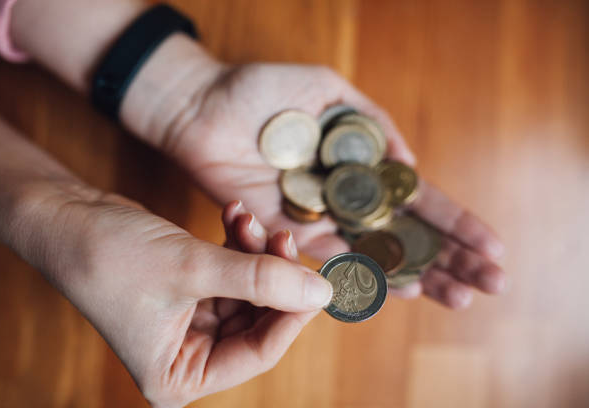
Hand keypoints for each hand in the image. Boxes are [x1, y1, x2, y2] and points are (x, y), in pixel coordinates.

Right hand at [18, 187, 330, 406]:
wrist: (65, 218)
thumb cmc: (109, 255)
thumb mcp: (190, 269)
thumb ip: (260, 280)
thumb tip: (321, 293)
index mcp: (180, 375)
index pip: (258, 352)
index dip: (293, 314)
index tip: (317, 279)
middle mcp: (189, 354)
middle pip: (258, 318)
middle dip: (273, 273)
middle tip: (282, 235)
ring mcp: (193, 320)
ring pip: (250, 289)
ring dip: (256, 250)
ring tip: (246, 218)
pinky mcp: (194, 288)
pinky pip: (233, 269)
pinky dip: (239, 242)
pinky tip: (233, 214)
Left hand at [159, 63, 505, 307]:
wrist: (200, 108)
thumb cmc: (260, 90)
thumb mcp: (327, 90)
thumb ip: (371, 124)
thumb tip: (411, 162)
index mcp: (359, 164)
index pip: (418, 198)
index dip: (456, 223)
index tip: (493, 247)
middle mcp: (345, 198)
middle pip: (407, 235)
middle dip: (451, 259)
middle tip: (492, 285)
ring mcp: (319, 218)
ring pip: (378, 255)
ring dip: (422, 276)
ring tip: (462, 297)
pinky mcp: (285, 232)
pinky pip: (329, 260)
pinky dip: (366, 277)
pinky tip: (403, 292)